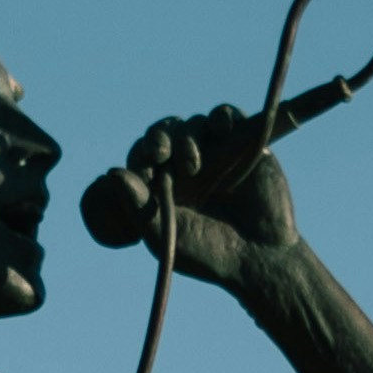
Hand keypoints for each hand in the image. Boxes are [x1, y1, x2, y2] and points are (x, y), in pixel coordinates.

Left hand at [89, 102, 299, 286]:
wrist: (260, 257)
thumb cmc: (208, 255)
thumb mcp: (165, 236)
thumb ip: (138, 206)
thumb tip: (112, 173)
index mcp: (161, 185)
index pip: (143, 154)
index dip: (143, 152)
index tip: (148, 162)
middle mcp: (184, 165)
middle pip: (165, 131)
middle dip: (161, 138)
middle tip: (163, 154)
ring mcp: (214, 152)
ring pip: (193, 124)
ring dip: (188, 136)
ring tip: (194, 167)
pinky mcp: (242, 143)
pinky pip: (225, 115)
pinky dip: (220, 116)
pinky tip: (221, 129)